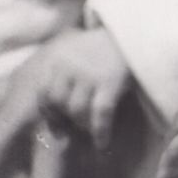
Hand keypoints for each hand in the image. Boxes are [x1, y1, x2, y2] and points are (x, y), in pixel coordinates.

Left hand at [23, 27, 134, 149]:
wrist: (134, 33)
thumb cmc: (106, 47)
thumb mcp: (77, 51)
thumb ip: (63, 69)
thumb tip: (56, 102)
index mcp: (58, 59)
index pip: (43, 92)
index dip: (48, 112)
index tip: (56, 124)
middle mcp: (69, 67)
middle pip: (57, 103)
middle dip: (63, 120)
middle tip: (74, 129)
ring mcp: (89, 75)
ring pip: (76, 110)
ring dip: (82, 125)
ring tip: (90, 130)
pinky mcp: (110, 83)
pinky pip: (100, 114)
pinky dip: (100, 132)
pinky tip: (102, 144)